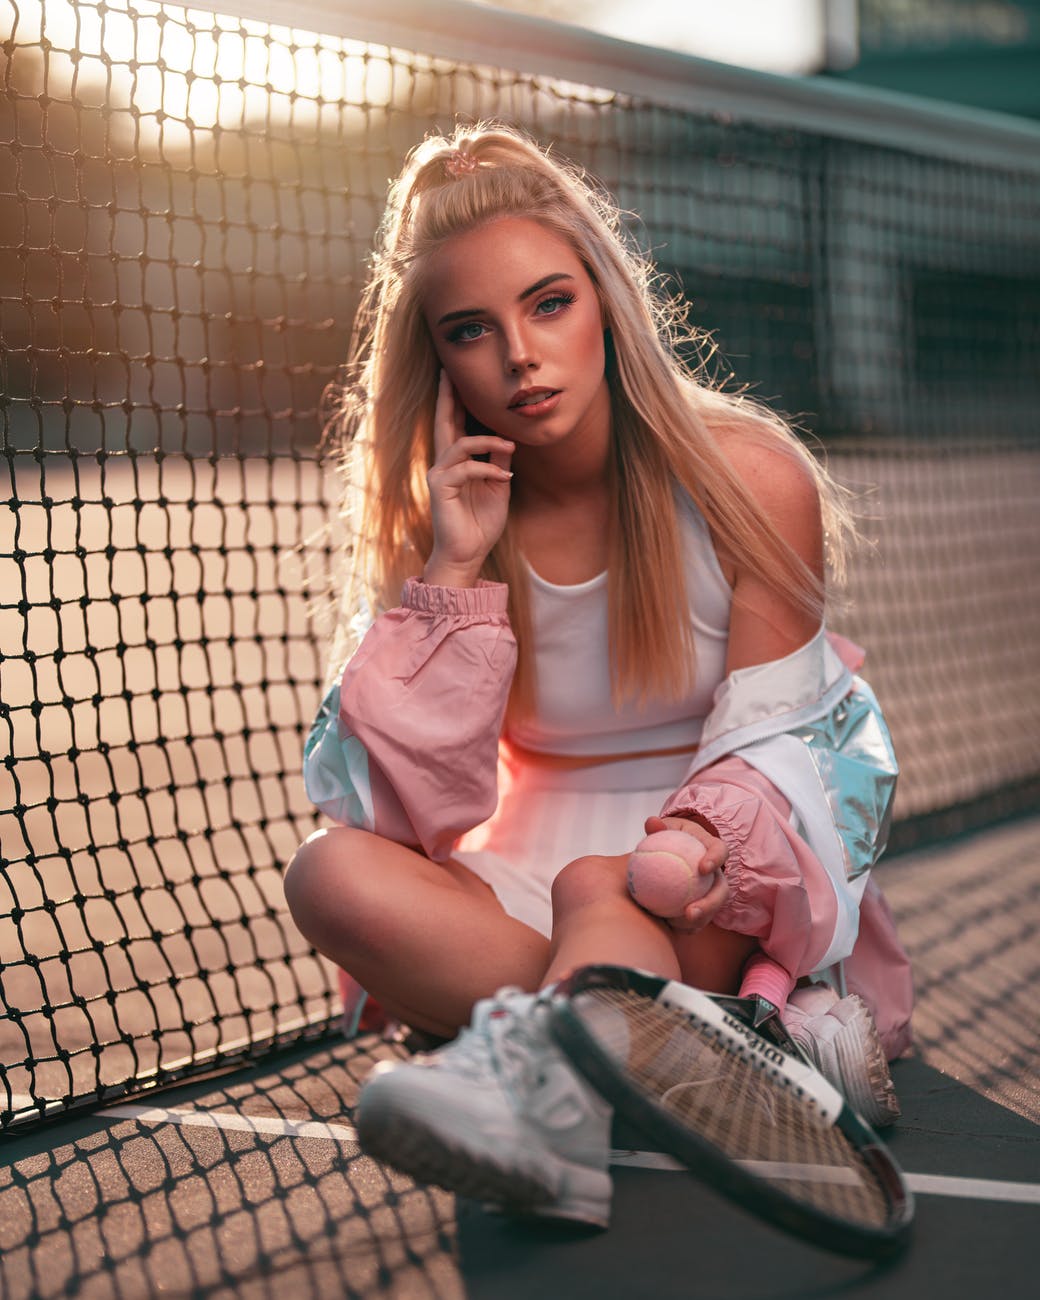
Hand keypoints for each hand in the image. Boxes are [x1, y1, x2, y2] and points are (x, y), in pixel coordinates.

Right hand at [423, 371, 513, 586]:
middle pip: (443, 422)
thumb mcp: (498, 486)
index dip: (455, 402)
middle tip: (449, 372)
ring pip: (460, 442)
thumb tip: (508, 437)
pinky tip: (506, 476)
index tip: (457, 378)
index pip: (454, 425)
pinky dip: (489, 469)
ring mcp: (439, 474)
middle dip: (447, 397)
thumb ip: (499, 460)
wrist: (468, 553)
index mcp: (457, 462)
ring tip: (510, 446)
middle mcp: (444, 463)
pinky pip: (466, 467)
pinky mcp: (440, 487)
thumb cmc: (481, 522)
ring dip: (489, 441)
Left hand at [641, 814, 728, 932]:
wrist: (676, 850)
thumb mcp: (666, 828)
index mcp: (713, 848)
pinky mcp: (704, 904)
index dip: (716, 859)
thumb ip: (659, 827)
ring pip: (713, 908)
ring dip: (700, 920)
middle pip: (722, 890)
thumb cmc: (671, 836)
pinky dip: (688, 925)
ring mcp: (712, 890)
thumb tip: (651, 822)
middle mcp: (718, 873)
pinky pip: (700, 918)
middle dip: (710, 904)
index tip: (703, 868)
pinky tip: (672, 928)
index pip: (721, 850)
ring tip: (680, 925)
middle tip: (691, 912)